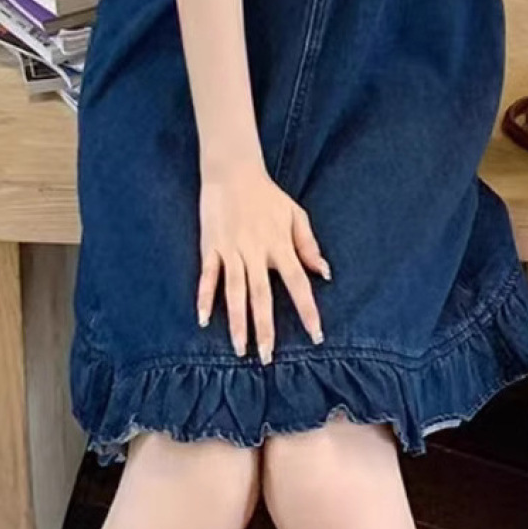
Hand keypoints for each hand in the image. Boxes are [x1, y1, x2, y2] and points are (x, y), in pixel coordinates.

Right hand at [196, 158, 330, 364]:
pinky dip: (204, 297)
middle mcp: (256, 251)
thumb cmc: (267, 195)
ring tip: (240, 349)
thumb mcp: (295, 215)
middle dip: (266, 328)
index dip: (308, 310)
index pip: (297, 283)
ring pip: (235, 291)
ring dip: (237, 321)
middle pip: (262, 295)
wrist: (233, 171)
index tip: (317, 336)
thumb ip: (308, 244)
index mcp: (279, 244)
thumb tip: (324, 272)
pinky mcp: (211, 246)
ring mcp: (231, 250)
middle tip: (268, 358)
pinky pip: (207, 275)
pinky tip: (203, 319)